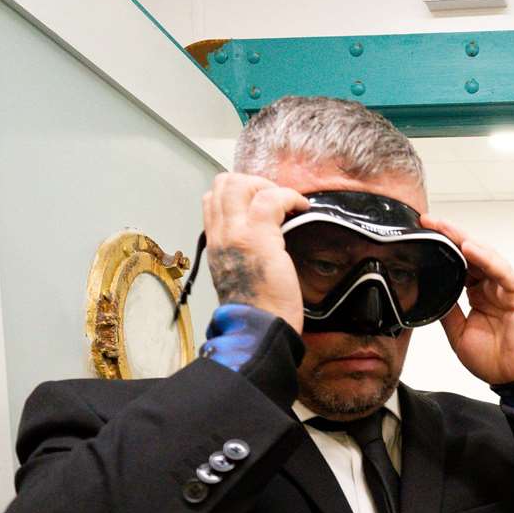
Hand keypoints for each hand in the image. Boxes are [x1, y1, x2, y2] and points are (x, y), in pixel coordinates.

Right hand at [202, 173, 309, 331]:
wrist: (258, 329)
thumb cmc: (256, 311)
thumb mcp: (236, 277)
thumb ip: (239, 255)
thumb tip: (257, 244)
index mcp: (215, 244)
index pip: (212, 200)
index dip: (237, 193)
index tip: (260, 203)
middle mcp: (220, 235)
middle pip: (224, 184)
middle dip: (252, 183)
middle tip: (275, 199)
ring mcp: (237, 233)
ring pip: (241, 184)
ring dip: (270, 186)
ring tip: (288, 202)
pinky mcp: (259, 237)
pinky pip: (271, 198)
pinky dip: (290, 196)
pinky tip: (302, 208)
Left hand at [420, 214, 513, 384]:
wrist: (513, 378)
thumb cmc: (494, 359)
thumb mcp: (457, 333)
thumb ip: (447, 310)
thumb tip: (428, 292)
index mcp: (478, 294)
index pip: (460, 264)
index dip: (443, 249)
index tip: (422, 235)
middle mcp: (492, 287)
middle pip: (471, 254)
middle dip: (450, 237)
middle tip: (429, 222)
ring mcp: (506, 288)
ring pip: (486, 257)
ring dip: (465, 241)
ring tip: (445, 229)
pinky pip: (503, 272)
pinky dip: (487, 259)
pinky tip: (470, 249)